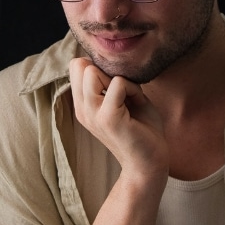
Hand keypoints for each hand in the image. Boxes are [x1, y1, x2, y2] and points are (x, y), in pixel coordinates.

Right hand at [68, 58, 167, 179]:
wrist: (149, 162)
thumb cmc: (142, 129)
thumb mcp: (123, 99)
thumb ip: (112, 81)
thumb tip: (108, 63)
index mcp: (83, 105)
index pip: (76, 66)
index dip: (98, 66)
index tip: (116, 85)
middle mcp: (83, 109)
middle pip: (79, 65)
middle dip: (106, 70)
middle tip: (124, 91)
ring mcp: (92, 114)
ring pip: (91, 72)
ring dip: (117, 78)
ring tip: (129, 97)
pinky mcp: (108, 118)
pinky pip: (118, 83)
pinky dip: (132, 88)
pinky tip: (137, 102)